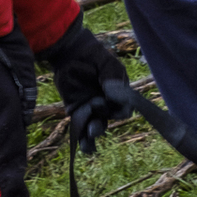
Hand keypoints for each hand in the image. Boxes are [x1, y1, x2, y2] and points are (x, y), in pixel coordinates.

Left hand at [40, 13, 133, 152]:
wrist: (72, 52)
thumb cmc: (94, 56)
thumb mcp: (108, 64)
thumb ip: (112, 77)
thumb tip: (111, 92)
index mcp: (119, 95)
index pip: (124, 109)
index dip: (120, 111)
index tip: (112, 106)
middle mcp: (106, 104)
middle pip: (108, 120)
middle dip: (102, 124)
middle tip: (94, 120)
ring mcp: (91, 108)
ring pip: (95, 126)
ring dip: (92, 135)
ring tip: (89, 137)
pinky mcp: (75, 110)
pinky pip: (79, 125)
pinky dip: (80, 136)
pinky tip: (81, 145)